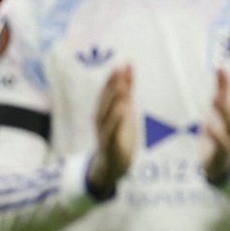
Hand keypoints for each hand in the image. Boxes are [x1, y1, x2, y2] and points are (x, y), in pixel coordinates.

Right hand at [87, 65, 135, 197]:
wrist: (111, 165)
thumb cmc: (118, 134)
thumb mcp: (125, 110)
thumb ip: (126, 90)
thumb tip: (128, 67)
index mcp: (105, 112)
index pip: (107, 93)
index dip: (113, 80)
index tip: (120, 65)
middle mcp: (102, 121)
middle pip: (106, 101)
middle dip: (112, 86)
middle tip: (119, 70)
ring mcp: (104, 133)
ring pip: (107, 115)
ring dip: (113, 100)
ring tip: (122, 87)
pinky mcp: (110, 146)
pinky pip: (112, 132)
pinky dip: (116, 121)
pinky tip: (122, 111)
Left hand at [202, 68, 229, 184]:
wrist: (219, 166)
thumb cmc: (220, 134)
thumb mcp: (220, 111)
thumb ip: (222, 91)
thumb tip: (221, 67)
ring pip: (229, 126)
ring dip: (223, 112)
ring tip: (216, 97)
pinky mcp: (219, 153)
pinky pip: (219, 144)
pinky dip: (215, 134)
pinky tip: (207, 123)